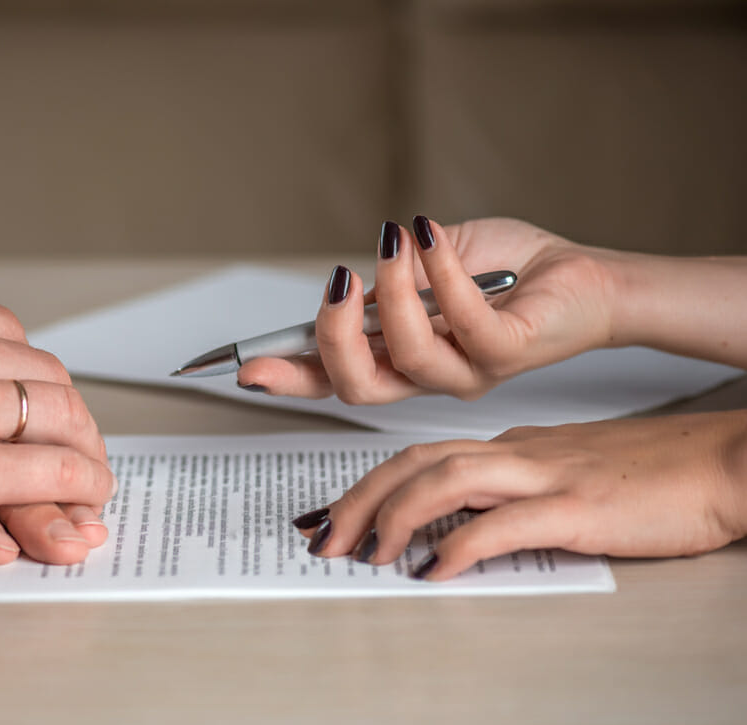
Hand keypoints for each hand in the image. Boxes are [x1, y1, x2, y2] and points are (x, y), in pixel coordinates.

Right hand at [0, 277, 115, 574]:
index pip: (3, 333)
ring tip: (90, 480)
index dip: (26, 375)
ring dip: (85, 451)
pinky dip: (81, 485)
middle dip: (66, 415)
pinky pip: (53, 470)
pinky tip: (84, 501)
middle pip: (42, 373)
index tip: (30, 403)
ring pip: (60, 417)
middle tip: (72, 447)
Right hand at [238, 217, 618, 402]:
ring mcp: (467, 372)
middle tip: (337, 285)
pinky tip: (429, 237)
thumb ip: (386, 279)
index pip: (332, 379)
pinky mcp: (507, 353)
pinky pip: (463, 321)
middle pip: (357, 386)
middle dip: (332, 338)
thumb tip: (349, 283)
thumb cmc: (506, 270)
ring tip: (397, 241)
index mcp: (399, 359)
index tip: (247, 368)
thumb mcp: (426, 265)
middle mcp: (427, 377)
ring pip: (407, 355)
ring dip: (393, 290)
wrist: (579, 276)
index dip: (288, 378)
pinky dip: (440, 272)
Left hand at [295, 411, 746, 579]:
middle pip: (416, 463)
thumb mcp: (567, 478)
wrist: (725, 462)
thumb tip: (460, 530)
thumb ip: (513, 495)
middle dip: (358, 499)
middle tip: (320, 538)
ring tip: (366, 552)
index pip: (419, 456)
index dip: (364, 484)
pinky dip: (460, 546)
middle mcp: (519, 453)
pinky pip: (505, 523)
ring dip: (395, 515)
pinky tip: (434, 571)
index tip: (329, 515)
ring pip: (448, 479)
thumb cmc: (654, 475)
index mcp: (513, 448)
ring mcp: (548, 476)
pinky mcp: (580, 507)